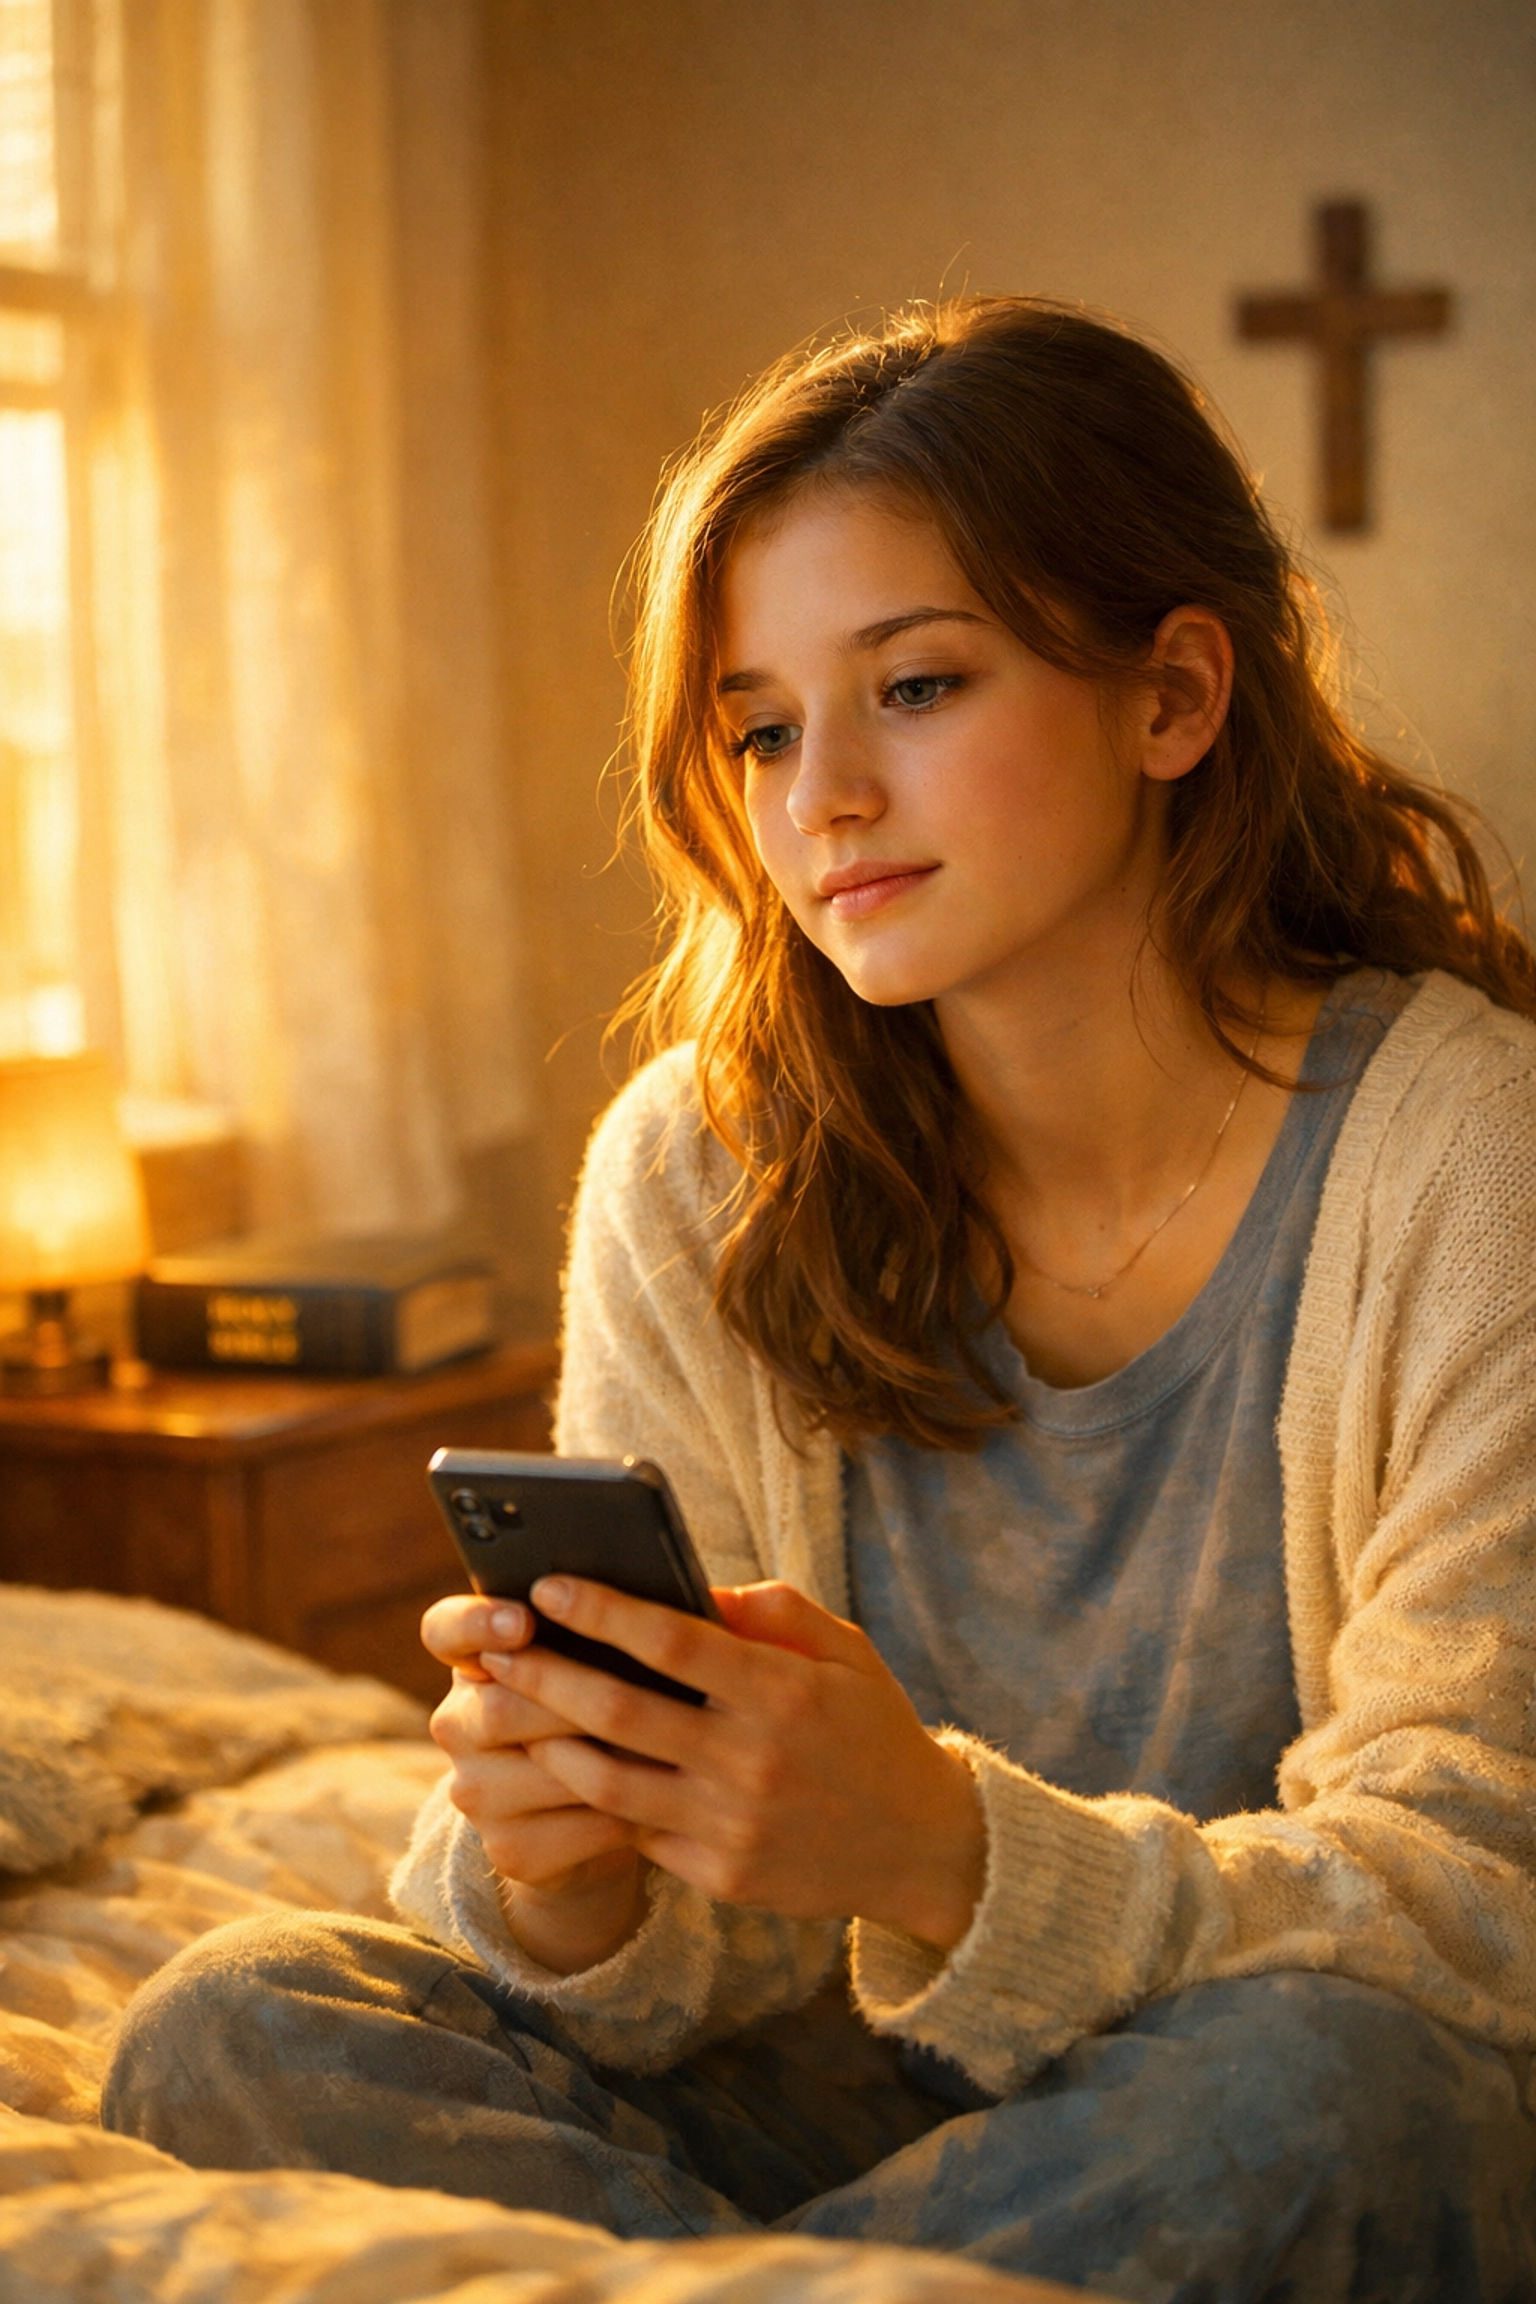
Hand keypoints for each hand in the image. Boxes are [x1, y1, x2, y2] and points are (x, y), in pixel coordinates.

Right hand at [421, 1594, 645, 1972]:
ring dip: (612, 1759)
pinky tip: (659, 1801)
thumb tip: (645, 1603)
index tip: (524, 1621)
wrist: (599, 1813)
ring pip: (544, 1770)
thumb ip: (598, 1630)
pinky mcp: (508, 1849)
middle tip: (643, 1697)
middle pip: (502, 1708)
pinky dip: (623, 1814)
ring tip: (669, 1747)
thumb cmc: (609, 1707)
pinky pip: (572, 1829)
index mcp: (472, 1661)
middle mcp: (457, 1724)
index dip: (478, 1624)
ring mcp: (475, 1792)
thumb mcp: (597, 1659)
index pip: (446, 1629)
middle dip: (577, 1703)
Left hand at [481, 1578, 985, 1949]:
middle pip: (618, 1712)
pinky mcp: (719, 1875)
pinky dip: (592, 1796)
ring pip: (608, 1780)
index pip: (672, 1642)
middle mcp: (752, 1761)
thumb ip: (769, 1611)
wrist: (921, 1846)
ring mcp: (731, 1826)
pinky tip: (563, 1765)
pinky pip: (635, 1831)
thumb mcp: (844, 1650)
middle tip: (498, 1646)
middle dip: (546, 1673)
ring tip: (513, 1708)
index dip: (603, 1611)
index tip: (549, 1584)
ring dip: (549, 1740)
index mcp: (784, 1692)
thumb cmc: (871, 1727)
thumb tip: (689, 1588)